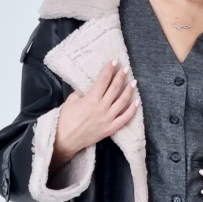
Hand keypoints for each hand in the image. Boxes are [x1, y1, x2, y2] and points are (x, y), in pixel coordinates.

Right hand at [49, 60, 139, 175]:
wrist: (65, 139)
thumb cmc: (66, 119)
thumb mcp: (71, 101)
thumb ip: (82, 93)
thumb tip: (90, 89)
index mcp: (92, 98)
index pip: (103, 80)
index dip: (109, 70)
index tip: (114, 62)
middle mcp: (102, 107)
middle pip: (115, 88)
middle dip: (121, 76)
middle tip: (126, 68)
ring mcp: (108, 118)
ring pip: (122, 101)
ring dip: (129, 90)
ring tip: (134, 82)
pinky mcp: (111, 128)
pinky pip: (124, 118)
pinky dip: (132, 110)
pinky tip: (137, 102)